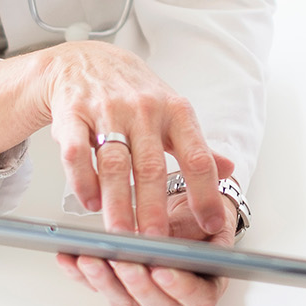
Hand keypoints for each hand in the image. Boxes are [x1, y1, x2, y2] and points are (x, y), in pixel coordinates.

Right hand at [0, 40, 231, 239]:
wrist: (86, 61)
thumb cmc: (134, 93)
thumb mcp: (173, 113)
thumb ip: (199, 146)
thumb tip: (232, 170)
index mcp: (176, 112)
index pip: (197, 158)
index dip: (206, 194)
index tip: (211, 226)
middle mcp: (145, 109)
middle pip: (152, 168)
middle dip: (154, 210)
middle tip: (156, 244)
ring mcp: (108, 110)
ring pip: (115, 165)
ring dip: (118, 204)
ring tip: (121, 236)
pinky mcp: (73, 113)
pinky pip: (77, 152)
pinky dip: (83, 180)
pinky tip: (89, 203)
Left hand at [56, 189, 238, 305]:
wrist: (185, 216)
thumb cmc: (199, 219)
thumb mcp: (208, 216)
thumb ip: (194, 225)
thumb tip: (182, 226)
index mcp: (205, 284)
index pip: (197, 297)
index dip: (179, 287)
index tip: (162, 269)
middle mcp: (174, 298)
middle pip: (156, 304)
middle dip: (135, 283)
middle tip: (122, 262)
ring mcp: (145, 296)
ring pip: (124, 298)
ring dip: (103, 280)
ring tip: (90, 259)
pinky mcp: (120, 287)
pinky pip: (100, 286)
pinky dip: (81, 273)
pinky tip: (69, 258)